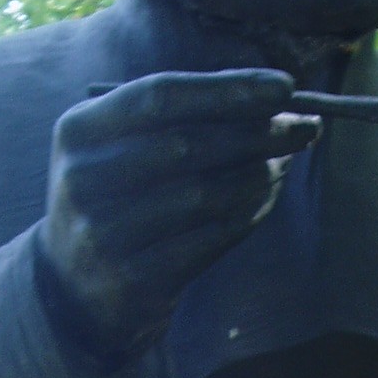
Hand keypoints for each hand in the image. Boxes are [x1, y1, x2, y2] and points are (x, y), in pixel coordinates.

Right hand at [35, 70, 320, 359]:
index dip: (227, 88)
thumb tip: (273, 97)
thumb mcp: (121, 150)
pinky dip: (246, 217)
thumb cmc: (116, 201)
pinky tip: (266, 199)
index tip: (285, 86)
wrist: (72, 291)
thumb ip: (180, 119)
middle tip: (305, 127)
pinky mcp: (131, 279)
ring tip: (285, 163)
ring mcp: (104, 234)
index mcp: (79, 130)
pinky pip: (207, 241)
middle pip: (187, 144)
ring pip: (203, 195)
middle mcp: (84, 179)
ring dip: (257, 176)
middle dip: (256, 133)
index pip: (161, 96)